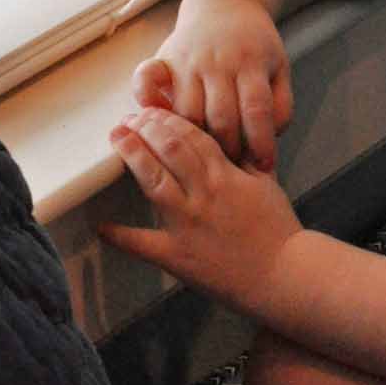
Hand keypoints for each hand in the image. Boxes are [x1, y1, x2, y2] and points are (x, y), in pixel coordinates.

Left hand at [99, 107, 302, 314]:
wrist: (284, 275)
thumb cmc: (277, 229)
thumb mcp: (266, 185)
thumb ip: (246, 161)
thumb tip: (234, 140)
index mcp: (225, 175)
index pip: (191, 135)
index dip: (167, 119)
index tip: (151, 110)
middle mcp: (203, 193)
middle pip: (168, 149)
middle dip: (145, 128)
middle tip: (128, 119)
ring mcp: (187, 223)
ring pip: (154, 180)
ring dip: (133, 156)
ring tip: (116, 139)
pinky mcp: (177, 255)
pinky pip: (143, 244)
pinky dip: (120, 235)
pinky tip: (101, 226)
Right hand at [130, 0, 292, 168]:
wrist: (225, 2)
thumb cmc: (254, 43)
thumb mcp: (279, 67)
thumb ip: (280, 104)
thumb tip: (269, 139)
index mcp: (250, 62)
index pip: (256, 110)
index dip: (261, 143)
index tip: (263, 166)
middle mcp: (217, 62)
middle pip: (220, 117)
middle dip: (229, 149)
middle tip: (234, 166)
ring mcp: (188, 60)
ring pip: (187, 112)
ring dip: (195, 140)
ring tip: (205, 156)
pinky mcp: (164, 58)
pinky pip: (145, 80)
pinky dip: (146, 101)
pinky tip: (156, 119)